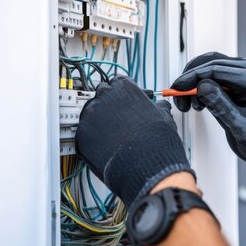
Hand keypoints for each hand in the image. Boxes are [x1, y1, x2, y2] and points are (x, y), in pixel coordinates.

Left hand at [76, 76, 194, 207]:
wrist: (146, 164)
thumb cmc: (156, 141)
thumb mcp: (163, 116)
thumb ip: (156, 108)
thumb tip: (160, 108)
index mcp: (124, 88)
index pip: (118, 82)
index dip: (123, 94)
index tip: (125, 102)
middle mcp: (104, 96)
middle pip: (102, 94)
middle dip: (109, 104)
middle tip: (118, 119)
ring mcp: (90, 115)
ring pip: (90, 112)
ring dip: (99, 120)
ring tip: (112, 135)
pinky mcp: (81, 134)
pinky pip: (84, 132)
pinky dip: (91, 137)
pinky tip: (105, 145)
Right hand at [172, 52, 245, 174]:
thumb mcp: (240, 128)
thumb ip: (221, 107)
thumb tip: (202, 87)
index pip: (215, 70)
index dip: (192, 78)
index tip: (177, 89)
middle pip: (210, 63)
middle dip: (190, 80)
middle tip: (179, 97)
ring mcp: (243, 75)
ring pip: (210, 67)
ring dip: (195, 82)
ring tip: (190, 105)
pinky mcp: (237, 82)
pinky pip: (214, 76)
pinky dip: (201, 86)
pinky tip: (198, 102)